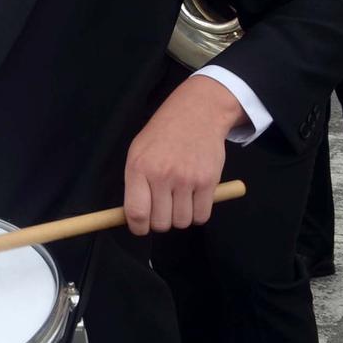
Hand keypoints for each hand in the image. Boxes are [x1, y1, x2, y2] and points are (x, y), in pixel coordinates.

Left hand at [122, 75, 245, 233]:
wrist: (196, 114)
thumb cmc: (162, 136)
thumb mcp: (138, 152)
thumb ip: (135, 184)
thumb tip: (133, 219)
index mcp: (139, 168)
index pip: (136, 213)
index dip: (138, 227)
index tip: (141, 228)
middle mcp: (162, 175)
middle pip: (160, 223)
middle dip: (160, 221)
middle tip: (163, 208)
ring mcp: (186, 179)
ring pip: (182, 222)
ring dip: (180, 217)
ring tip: (179, 199)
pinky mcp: (209, 181)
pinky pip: (202, 216)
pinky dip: (198, 213)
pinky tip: (194, 199)